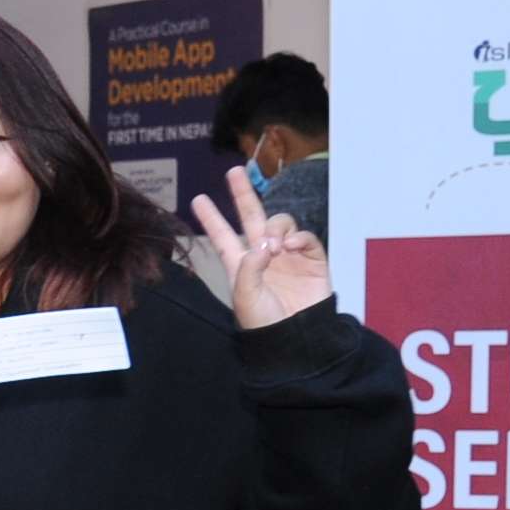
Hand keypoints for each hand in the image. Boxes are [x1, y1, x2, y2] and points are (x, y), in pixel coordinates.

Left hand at [190, 170, 332, 328]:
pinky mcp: (312, 258)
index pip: (222, 236)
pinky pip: (305, 237)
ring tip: (276, 247)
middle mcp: (263, 254)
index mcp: (241, 264)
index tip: (197, 199)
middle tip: (234, 171)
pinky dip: (300, 237)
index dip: (211, 218)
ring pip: (280, 223)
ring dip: (277, 227)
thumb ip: (249, 268)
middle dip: (243, 194)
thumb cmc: (265, 323)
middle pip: (252, 217)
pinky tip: (292, 246)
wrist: (297, 338)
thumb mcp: (246, 298)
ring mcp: (289, 254)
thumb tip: (264, 243)